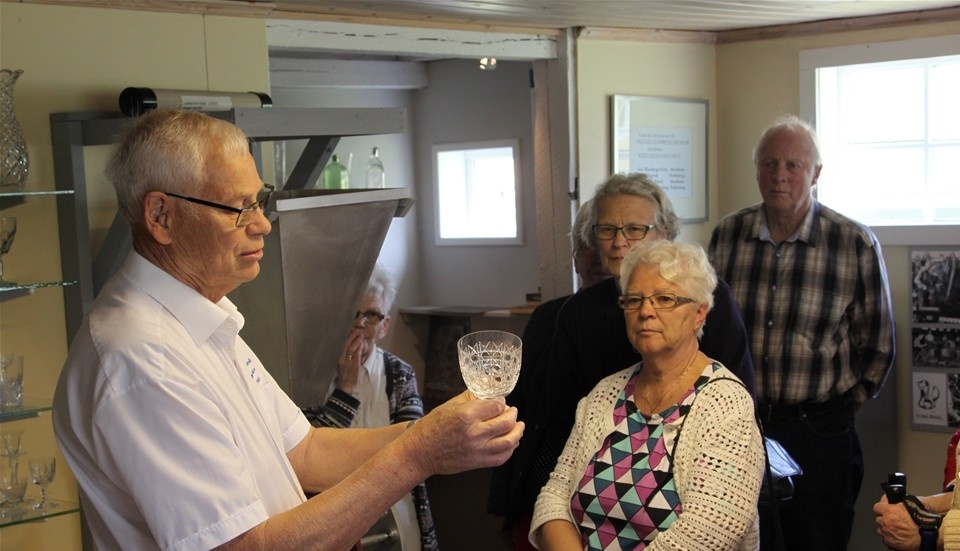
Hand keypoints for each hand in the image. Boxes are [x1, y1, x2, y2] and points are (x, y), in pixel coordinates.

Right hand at [335, 329, 364, 393]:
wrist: (346, 386)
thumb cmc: (345, 376)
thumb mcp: (343, 365)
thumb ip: (346, 356)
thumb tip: (352, 347)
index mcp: (337, 358)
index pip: (341, 345)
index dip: (346, 337)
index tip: (350, 331)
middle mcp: (341, 359)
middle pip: (346, 345)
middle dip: (351, 337)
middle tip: (356, 331)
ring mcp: (347, 362)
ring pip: (351, 348)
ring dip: (356, 341)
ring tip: (360, 335)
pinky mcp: (353, 365)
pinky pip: (356, 355)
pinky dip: (358, 348)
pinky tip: (361, 344)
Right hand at [405, 391, 523, 475]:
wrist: (421, 452)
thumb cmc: (433, 427)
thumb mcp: (450, 406)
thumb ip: (471, 398)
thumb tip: (488, 393)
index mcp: (466, 415)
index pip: (496, 405)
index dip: (501, 402)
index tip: (501, 401)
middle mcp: (474, 433)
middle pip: (506, 422)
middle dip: (513, 414)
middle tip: (513, 411)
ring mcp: (477, 450)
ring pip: (509, 441)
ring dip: (518, 432)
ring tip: (519, 426)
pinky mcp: (478, 463)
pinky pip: (502, 457)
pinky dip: (510, 449)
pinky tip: (510, 442)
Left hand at [874, 493, 921, 550]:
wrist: (929, 535)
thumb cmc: (922, 520)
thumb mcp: (912, 503)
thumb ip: (899, 500)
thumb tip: (894, 496)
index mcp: (890, 511)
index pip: (877, 506)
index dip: (882, 506)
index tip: (885, 507)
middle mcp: (886, 522)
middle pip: (879, 518)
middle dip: (885, 517)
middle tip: (894, 518)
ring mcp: (887, 533)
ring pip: (881, 528)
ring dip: (886, 527)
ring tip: (896, 527)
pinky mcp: (890, 542)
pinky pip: (885, 538)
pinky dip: (889, 536)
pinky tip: (897, 534)